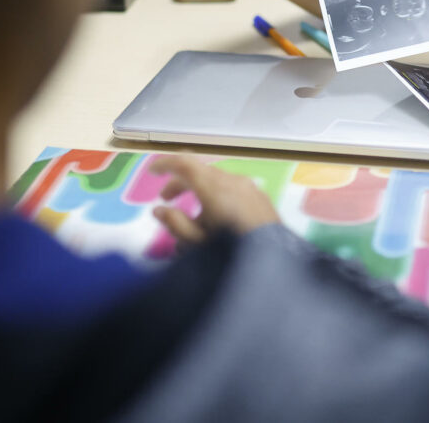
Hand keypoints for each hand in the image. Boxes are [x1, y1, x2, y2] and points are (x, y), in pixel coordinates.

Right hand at [148, 155, 280, 244]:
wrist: (276, 263)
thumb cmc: (232, 252)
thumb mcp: (198, 244)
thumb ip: (176, 224)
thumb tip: (159, 210)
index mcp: (214, 188)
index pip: (185, 164)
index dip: (166, 164)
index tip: (152, 172)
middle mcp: (233, 181)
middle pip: (201, 171)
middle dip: (180, 183)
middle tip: (166, 200)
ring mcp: (250, 188)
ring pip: (217, 181)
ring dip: (199, 192)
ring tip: (192, 220)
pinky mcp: (261, 199)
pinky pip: (233, 189)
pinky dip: (217, 196)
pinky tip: (216, 221)